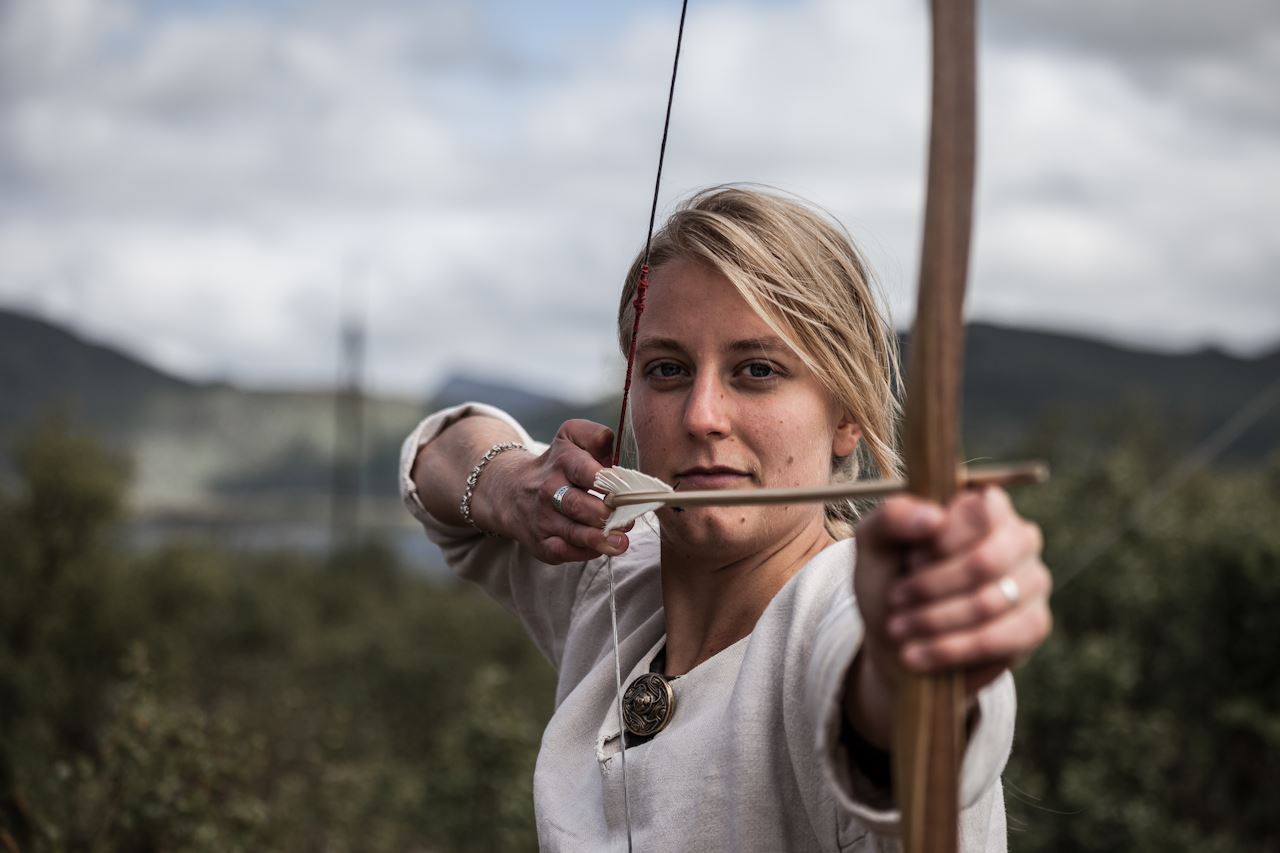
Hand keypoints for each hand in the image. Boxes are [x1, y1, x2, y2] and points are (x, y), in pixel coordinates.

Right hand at [478, 419, 632, 564]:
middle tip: (629, 518)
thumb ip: (597, 436)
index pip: (583, 470)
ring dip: (599, 538)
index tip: (626, 488)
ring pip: (572, 532)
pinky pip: (563, 551)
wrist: (512, 491)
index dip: (606, 481)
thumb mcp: (571, 437)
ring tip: (621, 542)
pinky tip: (602, 549)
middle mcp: (549, 490)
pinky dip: (584, 552)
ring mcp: (544, 519)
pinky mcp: (542, 543)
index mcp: (562, 461)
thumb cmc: (557, 465)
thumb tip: (618, 453)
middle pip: (577, 504)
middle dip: (605, 513)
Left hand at [852, 487, 1051, 713]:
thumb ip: (894, 517)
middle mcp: (1019, 536)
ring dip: (933, 620)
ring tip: (899, 628)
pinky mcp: (1034, 623)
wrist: (899, 638)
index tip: (910, 561)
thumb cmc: (890, 578)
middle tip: (896, 599)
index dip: (943, 540)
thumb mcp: (875, 543)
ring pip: (990, 602)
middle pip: (986, 560)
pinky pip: (1000, 639)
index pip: (982, 510)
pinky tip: (918, 655)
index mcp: (985, 504)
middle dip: (931, 585)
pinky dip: (950, 649)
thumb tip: (934, 518)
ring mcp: (1033, 580)